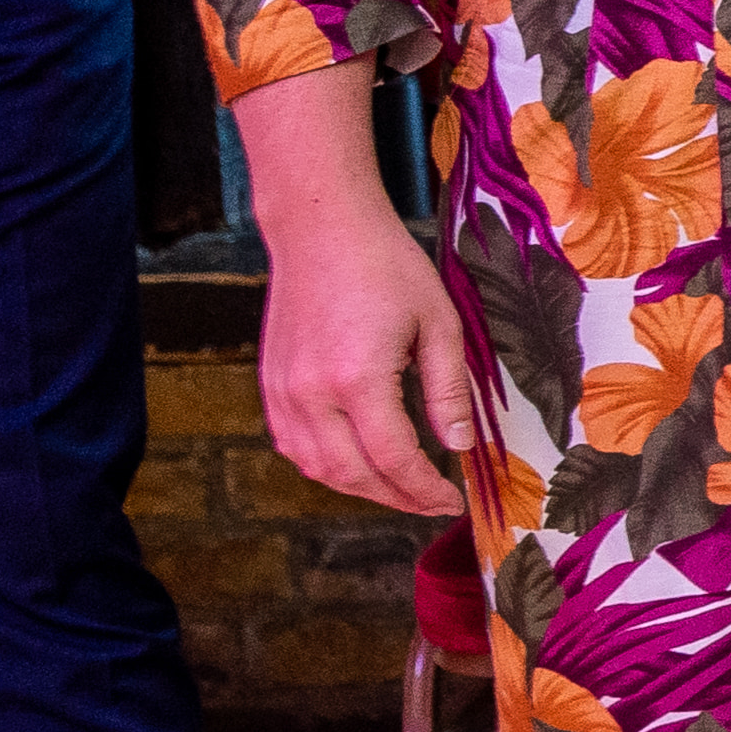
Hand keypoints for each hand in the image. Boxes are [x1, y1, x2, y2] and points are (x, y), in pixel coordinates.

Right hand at [261, 176, 473, 518]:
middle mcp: (310, 394)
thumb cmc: (387, 267)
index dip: (424, 489)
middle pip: (352, 475)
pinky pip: (293, 446)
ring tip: (401, 489)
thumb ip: (448, 391)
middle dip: (396, 497)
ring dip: (359, 488)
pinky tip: (357, 463)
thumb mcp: (438, 324)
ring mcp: (282, 392)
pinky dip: (326, 466)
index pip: (393, 460)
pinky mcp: (270, 385)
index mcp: (357, 380)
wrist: (322, 229)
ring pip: (317, 468)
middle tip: (431, 502)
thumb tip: (460, 445)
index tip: (451, 501)